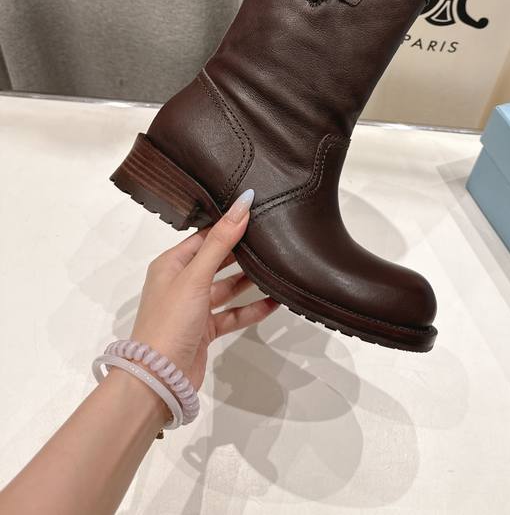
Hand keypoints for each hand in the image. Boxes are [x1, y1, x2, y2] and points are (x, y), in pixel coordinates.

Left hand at [129, 188, 277, 390]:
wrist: (159, 378)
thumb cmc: (171, 320)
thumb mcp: (195, 276)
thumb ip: (221, 241)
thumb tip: (243, 203)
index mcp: (170, 264)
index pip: (204, 237)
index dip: (228, 225)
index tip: (256, 212)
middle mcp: (181, 283)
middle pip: (217, 260)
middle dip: (242, 251)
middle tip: (272, 236)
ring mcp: (193, 308)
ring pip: (227, 287)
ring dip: (249, 280)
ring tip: (278, 266)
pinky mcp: (205, 330)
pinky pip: (232, 314)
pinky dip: (251, 308)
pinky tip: (274, 301)